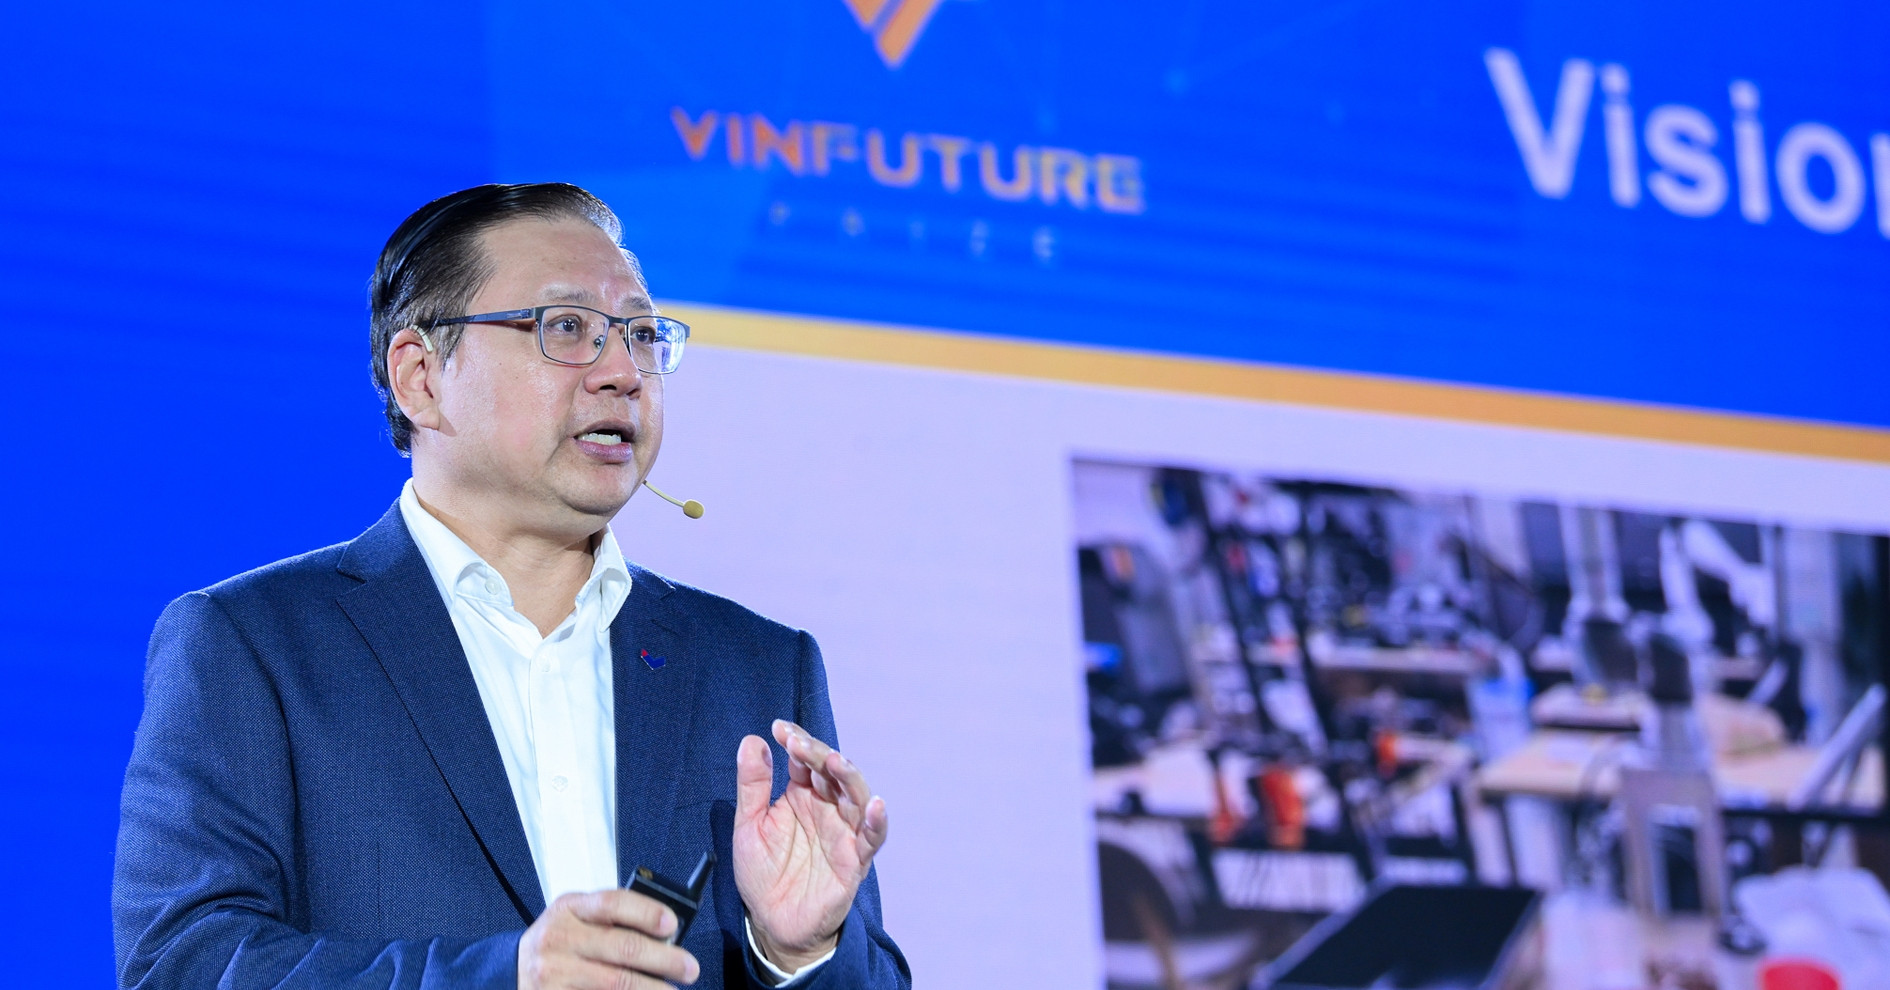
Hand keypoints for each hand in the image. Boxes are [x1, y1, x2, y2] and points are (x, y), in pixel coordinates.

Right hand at [517, 889, 699, 989]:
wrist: (512, 972)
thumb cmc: (558, 942)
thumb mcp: (576, 919)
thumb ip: (612, 920)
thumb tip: (665, 936)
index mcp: (569, 908)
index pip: (613, 903)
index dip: (646, 912)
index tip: (673, 925)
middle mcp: (559, 938)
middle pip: (622, 947)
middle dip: (664, 959)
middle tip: (689, 968)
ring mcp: (554, 972)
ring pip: (616, 982)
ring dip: (651, 989)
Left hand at [733, 720, 889, 972]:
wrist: (773, 923)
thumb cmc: (762, 873)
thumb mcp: (748, 825)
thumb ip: (753, 785)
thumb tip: (753, 741)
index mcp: (802, 795)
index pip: (806, 759)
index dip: (797, 741)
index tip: (780, 729)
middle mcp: (827, 808)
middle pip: (833, 772)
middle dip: (819, 754)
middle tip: (799, 744)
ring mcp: (843, 833)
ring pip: (856, 797)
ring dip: (849, 777)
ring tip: (835, 762)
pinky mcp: (855, 861)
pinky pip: (872, 838)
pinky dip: (877, 822)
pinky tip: (875, 806)